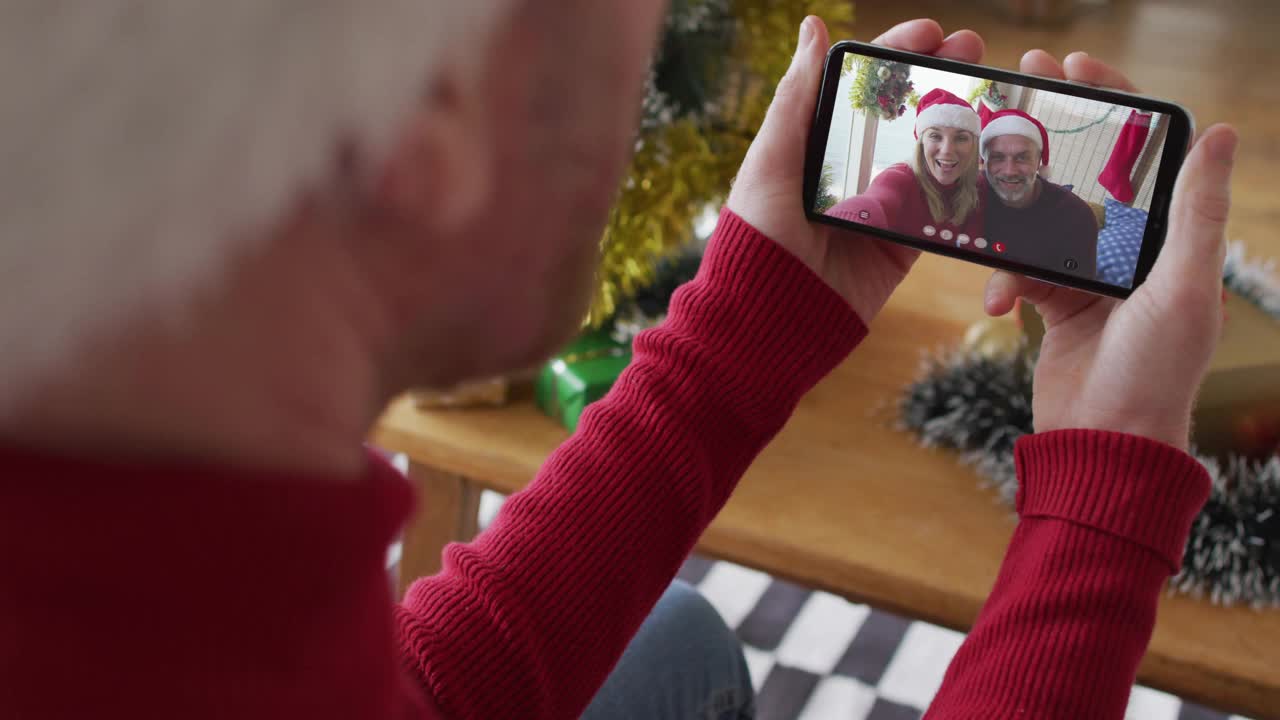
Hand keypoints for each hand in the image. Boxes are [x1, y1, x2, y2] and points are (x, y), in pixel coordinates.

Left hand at [727, 18, 984, 323]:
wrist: (771, 320)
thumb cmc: (758, 236)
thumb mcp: (772, 161)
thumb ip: (797, 97)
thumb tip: (812, 27)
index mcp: (816, 144)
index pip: (861, 87)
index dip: (896, 53)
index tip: (931, 31)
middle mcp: (850, 171)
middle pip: (902, 113)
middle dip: (939, 76)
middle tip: (974, 49)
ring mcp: (879, 207)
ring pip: (929, 154)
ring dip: (961, 121)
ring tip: (992, 90)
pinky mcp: (901, 244)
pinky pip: (940, 209)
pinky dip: (965, 183)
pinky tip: (992, 152)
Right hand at [984, 51, 1237, 449]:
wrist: (1104, 445)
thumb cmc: (1155, 372)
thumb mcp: (1182, 287)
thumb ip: (1195, 211)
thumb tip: (1224, 132)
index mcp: (1170, 236)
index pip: (1144, 152)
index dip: (1112, 103)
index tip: (1072, 67)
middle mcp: (1132, 249)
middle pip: (1086, 173)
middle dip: (1049, 136)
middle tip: (1014, 97)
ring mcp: (1090, 276)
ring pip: (1041, 222)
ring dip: (1013, 220)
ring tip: (983, 202)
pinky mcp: (1054, 304)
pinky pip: (1020, 270)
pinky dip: (1004, 281)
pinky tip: (998, 304)